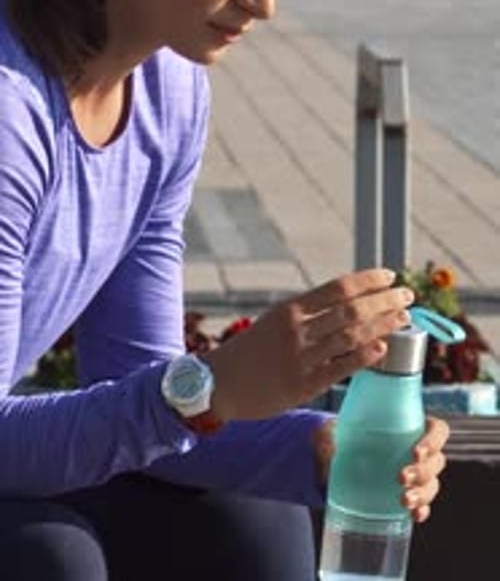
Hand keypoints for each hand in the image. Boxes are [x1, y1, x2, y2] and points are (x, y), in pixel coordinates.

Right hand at [206, 267, 414, 420]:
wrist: (219, 383)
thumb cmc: (252, 350)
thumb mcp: (276, 321)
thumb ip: (309, 314)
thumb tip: (350, 304)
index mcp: (291, 309)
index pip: (338, 287)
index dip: (368, 280)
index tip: (390, 276)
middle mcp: (297, 330)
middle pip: (351, 310)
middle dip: (384, 300)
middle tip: (408, 296)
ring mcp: (300, 358)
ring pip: (351, 337)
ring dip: (382, 325)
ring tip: (403, 319)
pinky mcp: (302, 386)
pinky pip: (340, 368)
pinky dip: (364, 357)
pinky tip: (382, 348)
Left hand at [312, 415, 448, 522]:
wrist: (339, 456)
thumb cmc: (348, 433)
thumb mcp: (344, 427)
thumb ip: (337, 434)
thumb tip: (333, 447)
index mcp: (412, 425)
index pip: (437, 430)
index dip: (433, 441)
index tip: (415, 452)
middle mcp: (421, 450)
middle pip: (437, 461)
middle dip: (422, 472)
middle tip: (400, 477)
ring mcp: (418, 474)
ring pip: (432, 484)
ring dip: (422, 493)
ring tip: (404, 500)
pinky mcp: (410, 493)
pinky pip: (424, 504)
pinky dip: (421, 509)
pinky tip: (415, 515)